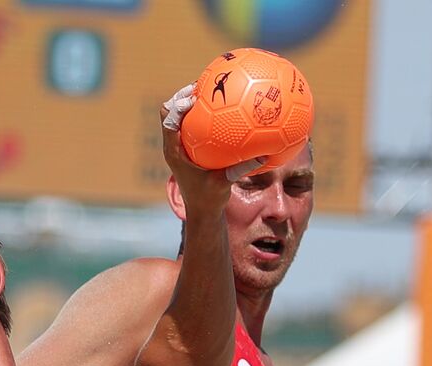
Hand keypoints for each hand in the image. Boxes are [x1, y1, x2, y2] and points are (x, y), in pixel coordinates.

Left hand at [160, 84, 260, 215]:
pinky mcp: (186, 148)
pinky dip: (200, 115)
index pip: (169, 122)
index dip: (178, 107)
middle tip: (200, 86)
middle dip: (180, 96)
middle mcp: (173, 145)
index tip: (194, 99)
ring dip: (187, 102)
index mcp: (174, 152)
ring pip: (175, 116)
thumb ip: (241, 170)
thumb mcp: (225, 184)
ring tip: (207, 89)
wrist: (201, 212)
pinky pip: (190, 125)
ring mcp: (178, 145)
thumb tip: (264, 156)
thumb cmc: (209, 200)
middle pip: (168, 111)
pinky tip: (220, 109)